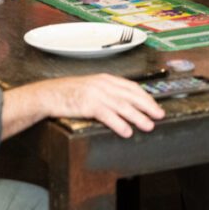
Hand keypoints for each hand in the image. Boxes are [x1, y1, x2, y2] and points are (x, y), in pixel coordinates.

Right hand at [39, 74, 164, 137]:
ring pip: (123, 105)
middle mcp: (103, 84)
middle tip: (159, 115)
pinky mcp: (87, 105)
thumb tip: (124, 103)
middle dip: (148, 106)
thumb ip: (107, 92)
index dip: (145, 97)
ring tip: (148, 125)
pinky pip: (107, 115)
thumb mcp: (91, 87)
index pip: (131, 86)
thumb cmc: (69, 93)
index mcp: (105, 79)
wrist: (49, 95)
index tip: (155, 105)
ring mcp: (96, 94)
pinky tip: (126, 131)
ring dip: (138, 116)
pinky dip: (119, 123)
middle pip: (131, 95)